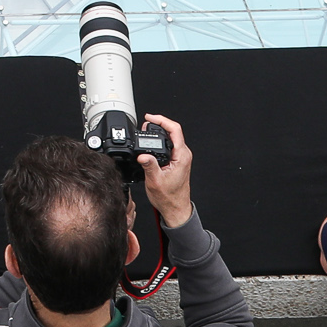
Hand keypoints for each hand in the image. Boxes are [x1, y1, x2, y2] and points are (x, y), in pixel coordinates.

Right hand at [138, 115, 194, 229]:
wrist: (175, 209)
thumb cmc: (169, 198)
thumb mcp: (155, 181)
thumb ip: (149, 165)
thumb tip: (142, 155)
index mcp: (181, 156)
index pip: (175, 130)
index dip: (162, 120)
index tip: (150, 117)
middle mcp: (183, 155)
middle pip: (173, 130)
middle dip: (158, 123)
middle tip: (144, 124)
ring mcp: (181, 157)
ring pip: (171, 137)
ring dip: (159, 131)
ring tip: (146, 130)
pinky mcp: (177, 161)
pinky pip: (170, 144)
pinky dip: (160, 140)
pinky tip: (151, 141)